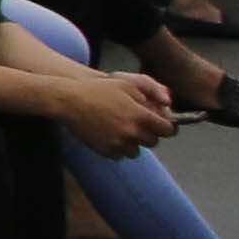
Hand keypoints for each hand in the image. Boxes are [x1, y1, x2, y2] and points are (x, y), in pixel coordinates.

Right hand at [60, 70, 175, 158]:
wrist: (69, 101)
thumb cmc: (98, 90)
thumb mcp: (128, 83)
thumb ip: (153, 91)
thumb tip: (169, 104)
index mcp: (141, 116)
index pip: (168, 130)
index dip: (168, 127)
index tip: (163, 125)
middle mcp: (132, 132)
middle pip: (153, 142)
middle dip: (149, 133)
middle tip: (138, 124)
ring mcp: (119, 143)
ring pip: (137, 151)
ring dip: (134, 142)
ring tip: (122, 129)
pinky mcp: (106, 151)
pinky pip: (120, 155)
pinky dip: (118, 147)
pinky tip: (110, 134)